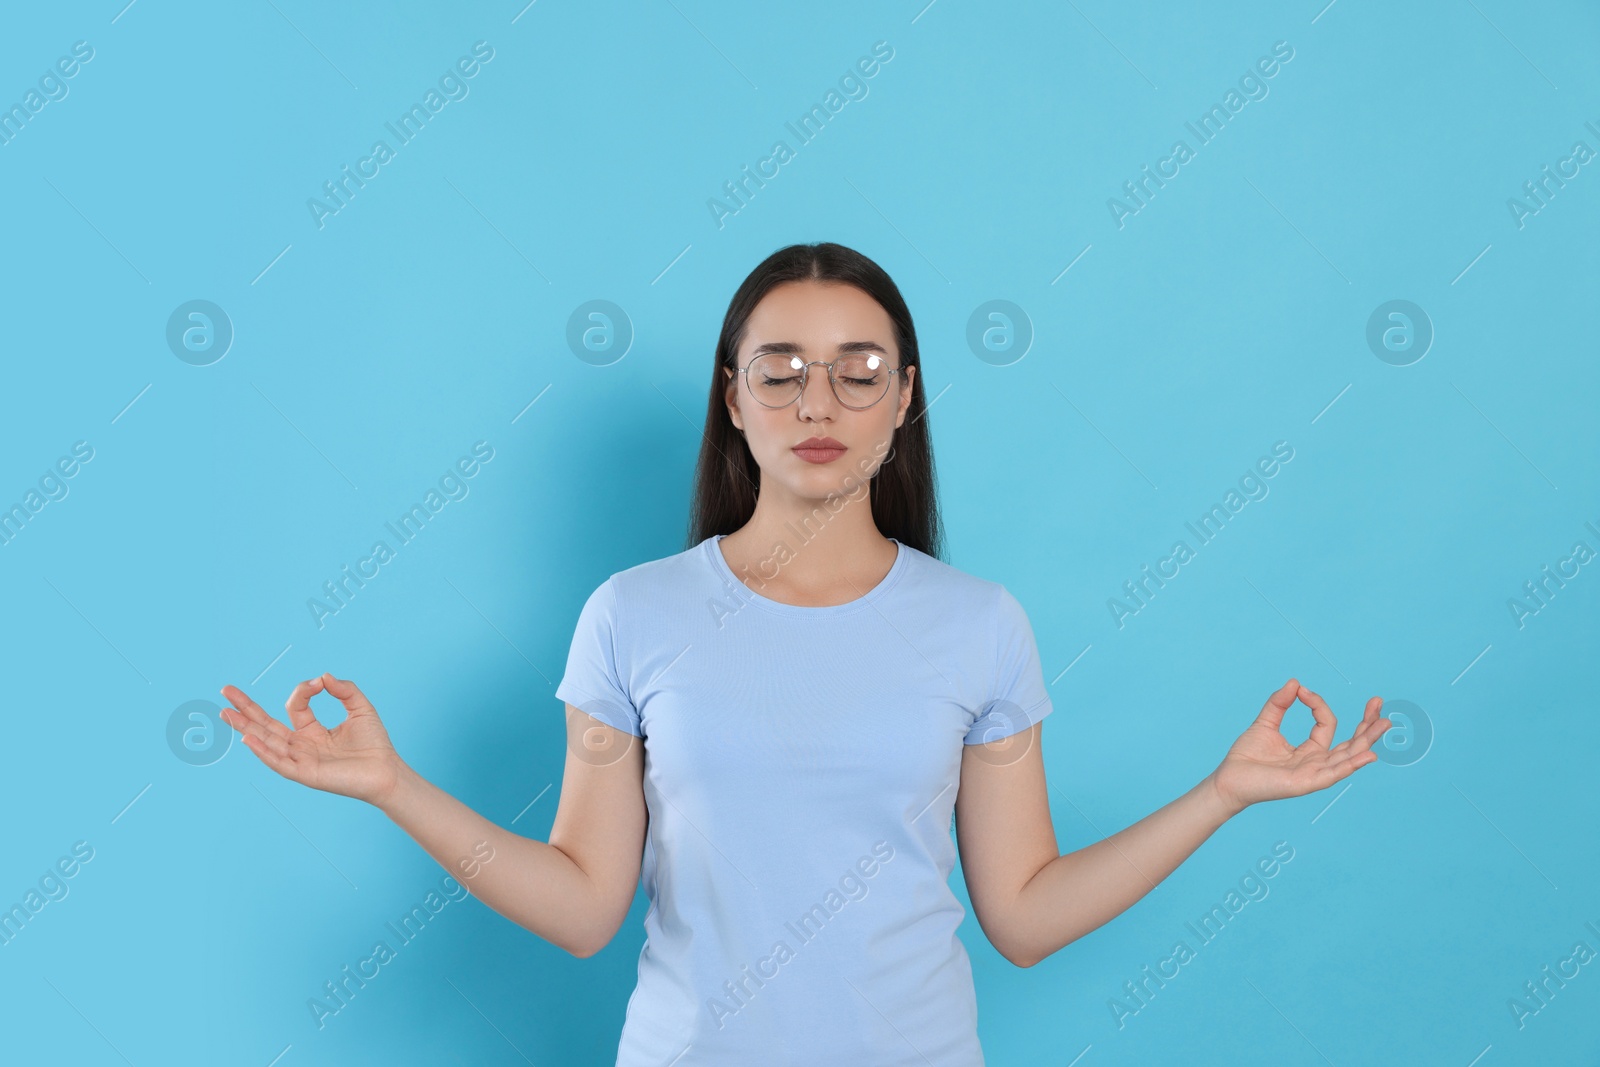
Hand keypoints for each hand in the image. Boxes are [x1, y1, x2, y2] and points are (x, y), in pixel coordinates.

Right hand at [219, 673, 405, 806]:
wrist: (387, 771)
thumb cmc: (375, 743)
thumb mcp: (360, 707)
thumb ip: (344, 689)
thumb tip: (323, 676)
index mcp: (312, 731)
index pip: (295, 707)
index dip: (304, 690)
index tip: (320, 683)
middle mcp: (302, 746)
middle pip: (267, 725)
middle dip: (246, 709)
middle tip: (225, 690)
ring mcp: (301, 760)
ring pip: (267, 742)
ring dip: (245, 727)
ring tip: (225, 713)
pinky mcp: (305, 774)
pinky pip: (279, 763)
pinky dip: (262, 751)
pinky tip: (247, 738)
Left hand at [1208, 679, 1390, 815]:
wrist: (1229, 779)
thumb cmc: (1246, 756)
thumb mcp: (1265, 723)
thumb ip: (1280, 703)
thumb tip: (1295, 682)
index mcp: (1309, 750)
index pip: (1326, 724)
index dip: (1317, 704)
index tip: (1302, 691)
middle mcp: (1316, 762)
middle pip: (1350, 743)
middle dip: (1366, 724)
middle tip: (1378, 702)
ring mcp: (1313, 774)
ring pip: (1348, 757)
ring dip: (1367, 741)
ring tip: (1384, 724)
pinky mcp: (1306, 784)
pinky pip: (1333, 774)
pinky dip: (1351, 765)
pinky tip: (1368, 755)